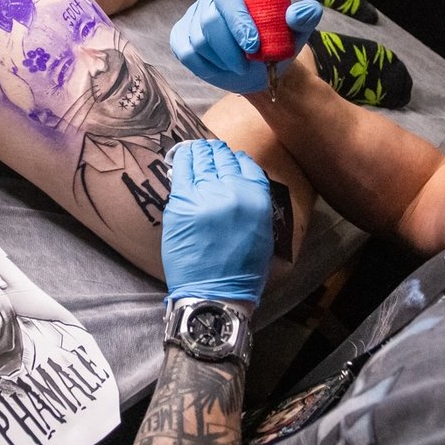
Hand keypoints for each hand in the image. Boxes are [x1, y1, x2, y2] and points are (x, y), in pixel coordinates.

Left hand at [162, 139, 273, 305]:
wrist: (214, 293)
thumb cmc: (240, 271)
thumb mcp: (262, 234)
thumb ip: (254, 204)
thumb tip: (241, 184)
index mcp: (257, 199)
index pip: (247, 164)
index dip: (237, 160)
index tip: (231, 159)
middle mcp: (233, 191)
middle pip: (223, 158)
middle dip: (217, 153)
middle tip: (211, 151)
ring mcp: (205, 194)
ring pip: (202, 159)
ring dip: (200, 152)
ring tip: (197, 150)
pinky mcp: (181, 202)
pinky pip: (181, 169)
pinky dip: (182, 158)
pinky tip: (182, 155)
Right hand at [169, 0, 322, 93]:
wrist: (261, 67)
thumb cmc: (276, 44)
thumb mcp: (296, 31)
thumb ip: (304, 17)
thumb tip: (297, 13)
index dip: (238, 23)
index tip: (254, 46)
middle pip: (209, 21)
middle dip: (229, 49)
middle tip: (246, 65)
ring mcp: (192, 18)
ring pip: (198, 41)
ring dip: (221, 61)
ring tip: (239, 67)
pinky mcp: (181, 38)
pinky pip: (186, 54)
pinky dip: (205, 67)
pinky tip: (222, 69)